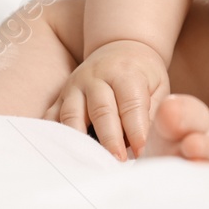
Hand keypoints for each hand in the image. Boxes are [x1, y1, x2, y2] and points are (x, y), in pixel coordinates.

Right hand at [45, 39, 168, 160]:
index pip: (130, 104)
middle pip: (101, 111)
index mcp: (125, 73)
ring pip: (72, 115)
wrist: (120, 47)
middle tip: (118, 162)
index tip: (141, 151)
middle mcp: (96, 77)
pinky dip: (54, 136)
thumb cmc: (142, 72)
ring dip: (80, 142)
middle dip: (110, 140)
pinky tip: (63, 153)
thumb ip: (152, 111)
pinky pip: (51, 117)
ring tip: (91, 162)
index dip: (136, 130)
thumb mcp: (157, 84)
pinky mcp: (60, 96)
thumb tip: (145, 143)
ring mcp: (75, 86)